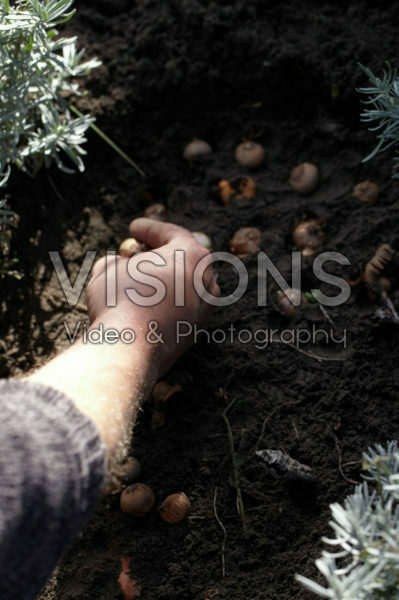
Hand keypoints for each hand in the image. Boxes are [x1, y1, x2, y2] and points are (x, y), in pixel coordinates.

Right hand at [87, 218, 219, 376]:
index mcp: (192, 256)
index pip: (172, 234)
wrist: (129, 348)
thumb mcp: (110, 270)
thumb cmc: (121, 300)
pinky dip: (164, 305)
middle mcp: (205, 282)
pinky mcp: (195, 333)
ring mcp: (204, 310)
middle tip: (139, 253)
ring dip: (163, 282)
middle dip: (160, 255)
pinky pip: (179, 310)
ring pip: (184, 287)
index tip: (133, 228)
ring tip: (139, 282)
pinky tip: (144, 307)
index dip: (149, 229)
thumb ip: (117, 262)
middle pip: (184, 260)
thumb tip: (116, 265)